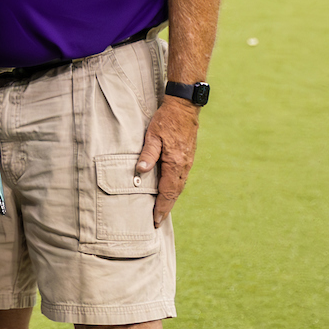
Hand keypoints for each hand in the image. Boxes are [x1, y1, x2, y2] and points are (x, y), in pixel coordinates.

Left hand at [138, 97, 198, 226]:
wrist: (185, 107)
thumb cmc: (167, 119)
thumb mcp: (153, 135)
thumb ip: (148, 153)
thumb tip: (141, 170)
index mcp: (175, 163)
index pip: (168, 191)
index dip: (161, 207)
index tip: (156, 220)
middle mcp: (184, 166)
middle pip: (175, 193)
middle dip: (166, 208)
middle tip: (157, 221)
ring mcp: (187, 162)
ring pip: (179, 186)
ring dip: (171, 200)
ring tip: (162, 210)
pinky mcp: (187, 157)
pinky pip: (181, 178)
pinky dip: (174, 189)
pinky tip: (169, 191)